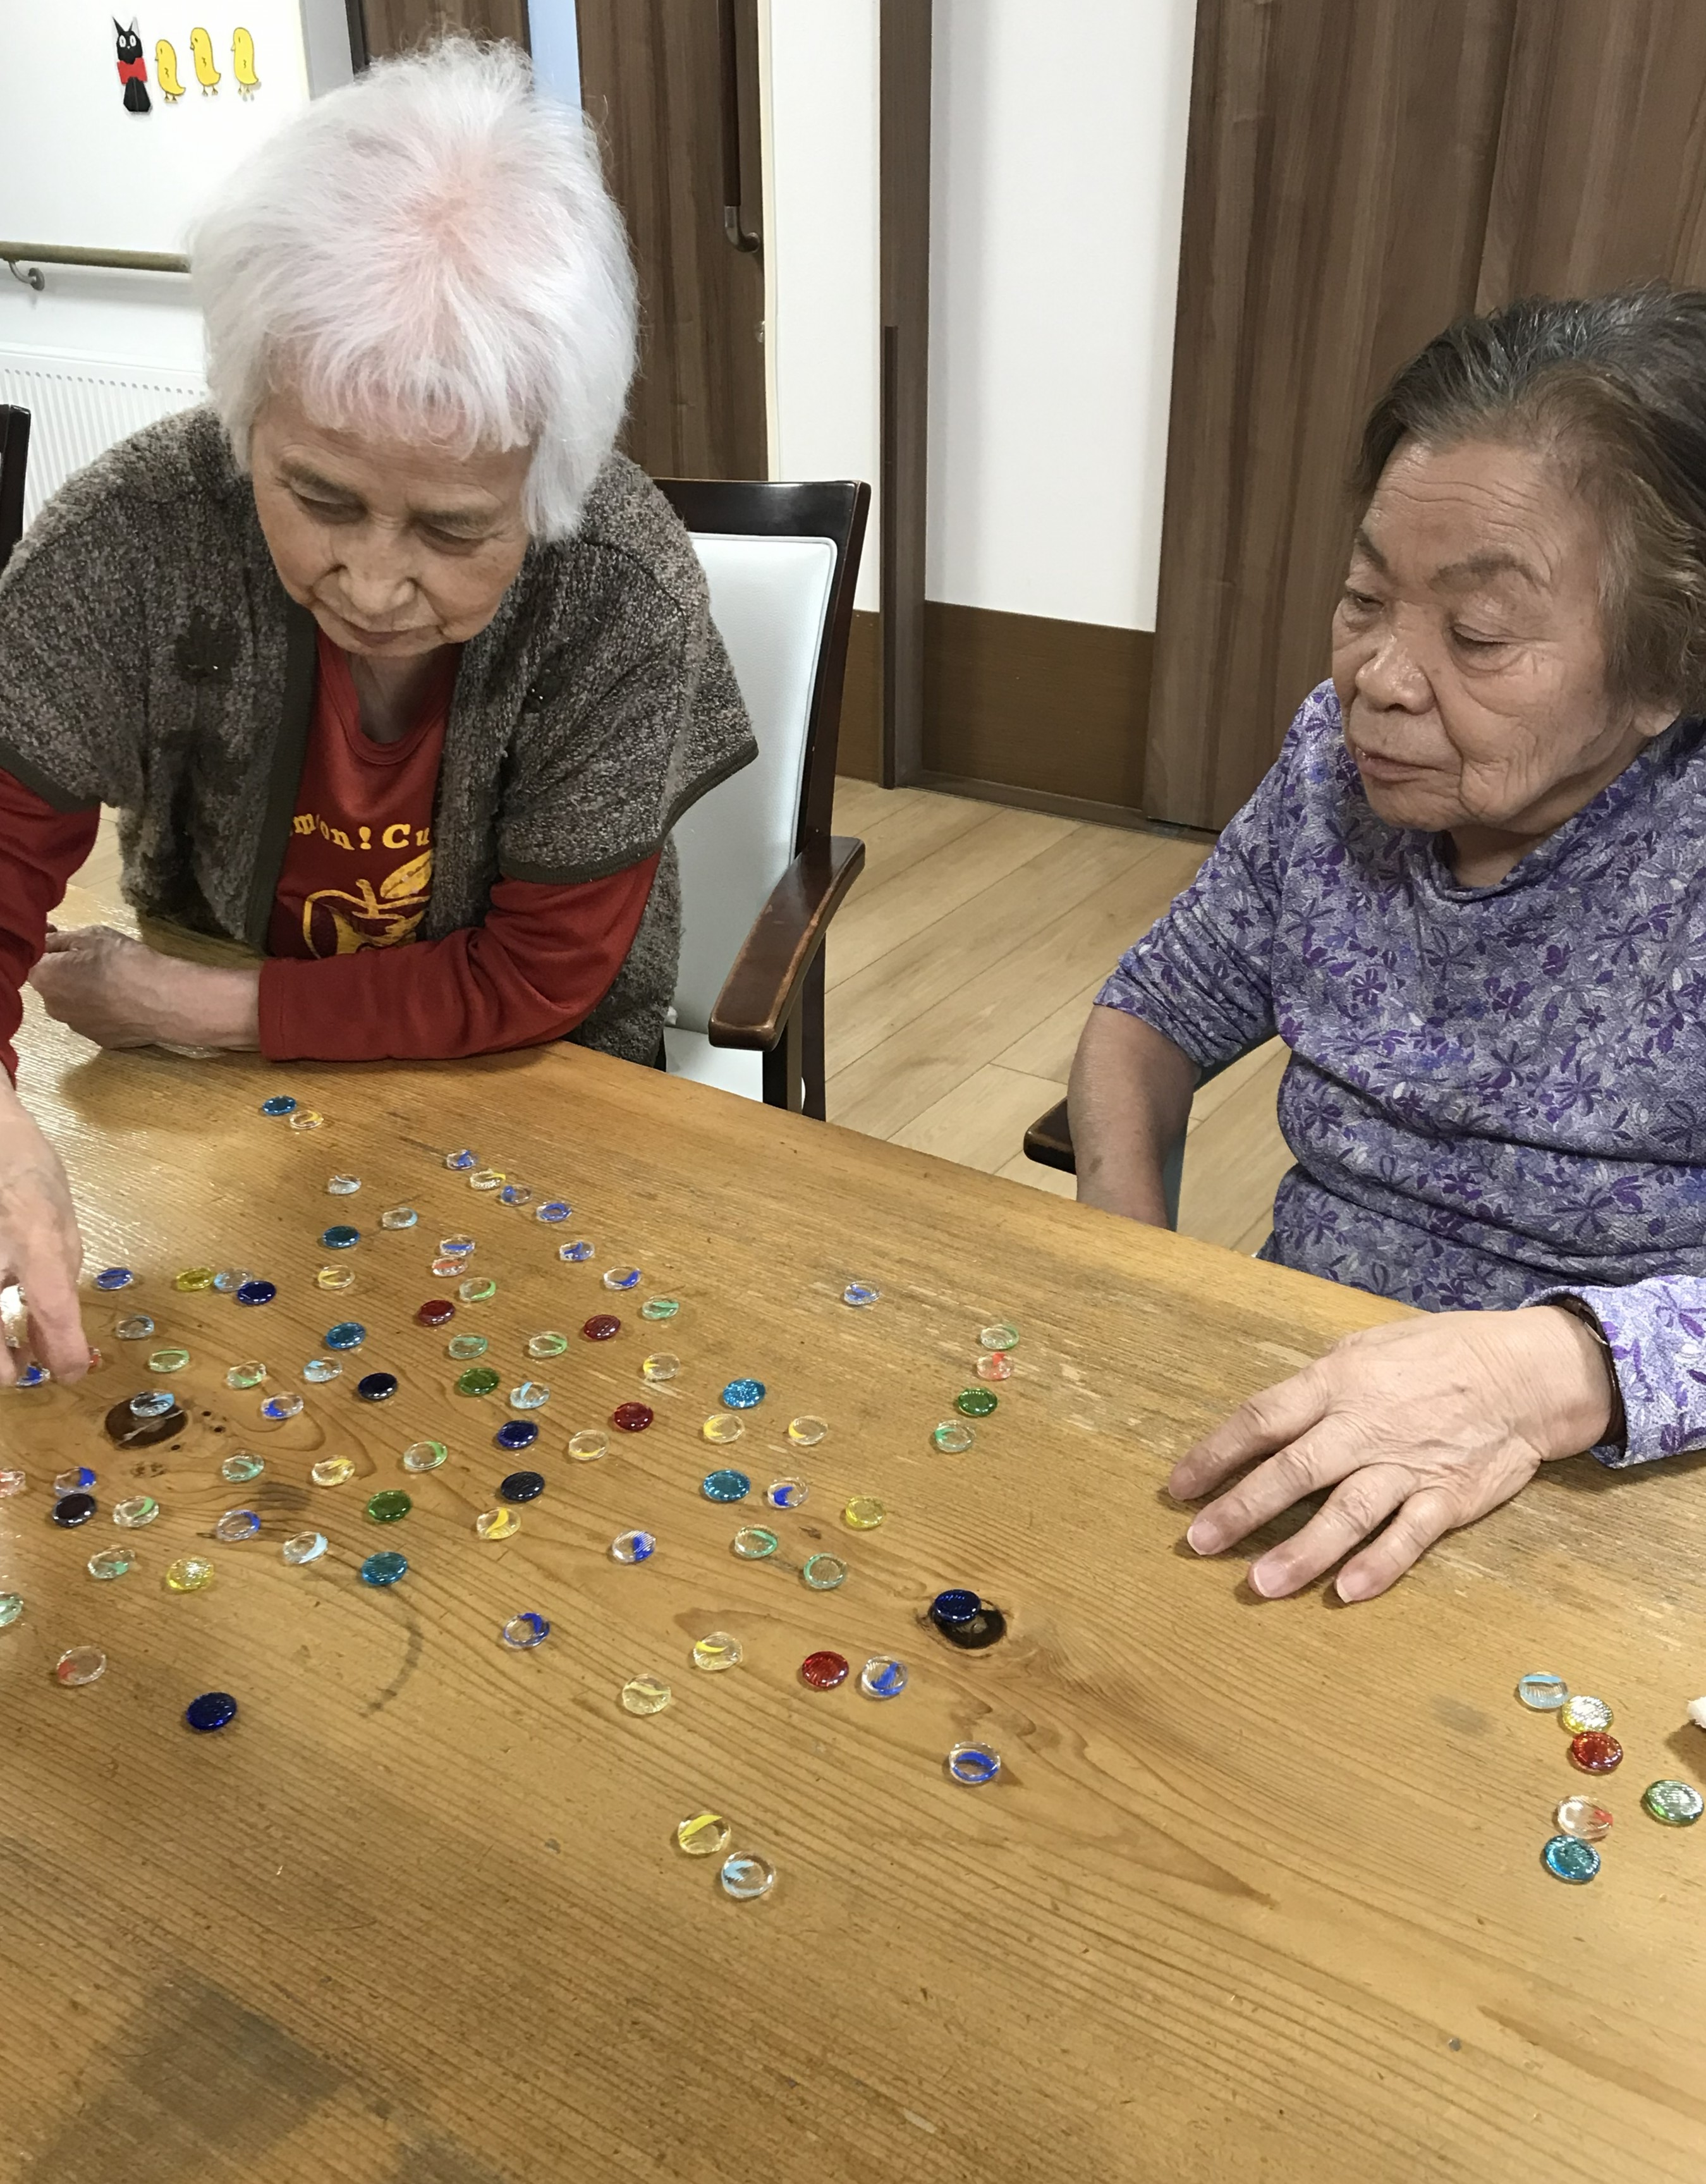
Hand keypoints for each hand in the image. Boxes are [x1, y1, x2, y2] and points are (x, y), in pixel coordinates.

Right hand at [0, 1078, 88, 1383]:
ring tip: (6, 1347)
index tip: (71, 1373)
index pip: (51, 1304)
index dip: (63, 1349)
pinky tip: (0, 1309)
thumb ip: (56, 1293)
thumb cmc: (26, 1176)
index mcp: (34, 1234)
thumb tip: (55, 1355)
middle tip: (18, 1369)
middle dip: (3, 1365)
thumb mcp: (59, 1228)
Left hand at [29, 926, 258, 1049]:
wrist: (165, 1000)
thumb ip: (60, 939)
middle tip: (94, 957)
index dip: (47, 946)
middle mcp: (54, 1007)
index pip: (34, 959)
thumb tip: (44, 939)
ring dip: (85, 991)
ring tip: (114, 979)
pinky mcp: (101, 1041)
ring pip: (74, 1003)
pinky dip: (104, 1009)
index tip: (63, 935)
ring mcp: (77, 1027)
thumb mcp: (91, 936)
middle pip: (53, 983)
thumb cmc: (126, 962)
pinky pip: (95, 1019)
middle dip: (65, 970)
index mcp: (46, 978)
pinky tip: (125, 998)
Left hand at [1169, 1306, 1613, 1601]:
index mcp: (1338, 1382)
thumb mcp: (1368, 1348)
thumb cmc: (1438, 1355)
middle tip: (1199, 1541)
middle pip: (1294, 1470)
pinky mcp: (1448, 1497)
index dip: (1216, 1454)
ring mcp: (1408, 1464)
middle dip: (1243, 1508)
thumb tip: (1269, 1421)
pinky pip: (1409, 1536)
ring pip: (1347, 1512)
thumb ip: (1319, 1387)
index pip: (1263, 1418)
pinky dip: (1379, 1565)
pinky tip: (1346, 1592)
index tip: (1180, 1487)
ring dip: (1303, 1551)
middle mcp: (1366, 1425)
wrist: (1526, 1372)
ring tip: (1261, 1583)